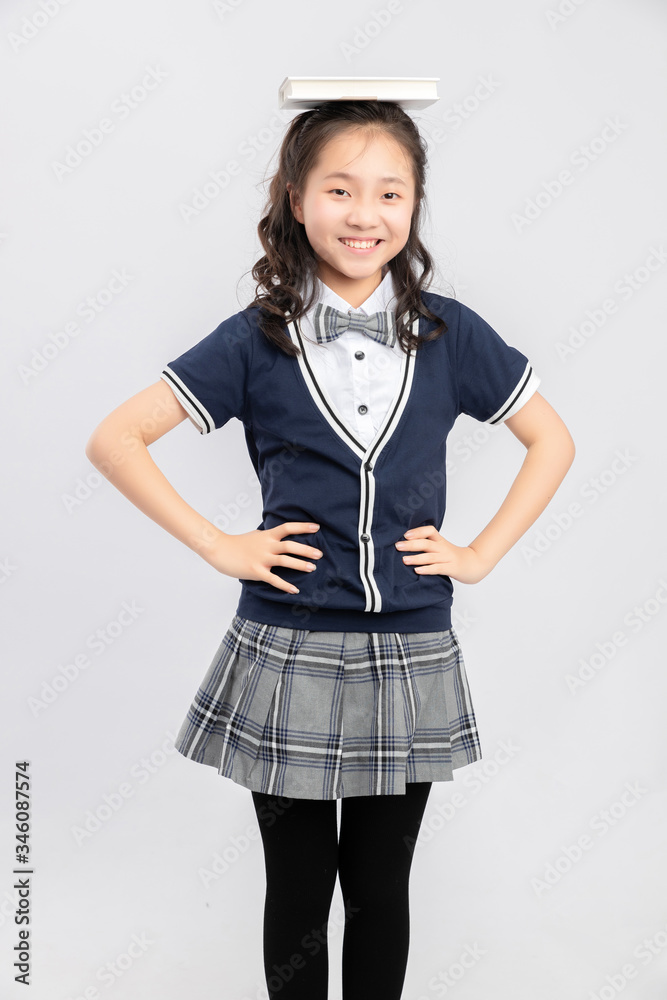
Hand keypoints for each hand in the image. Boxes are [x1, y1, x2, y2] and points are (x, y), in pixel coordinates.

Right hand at [203, 521, 322, 593]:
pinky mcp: (256, 571)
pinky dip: (285, 585)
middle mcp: (267, 546)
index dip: (303, 526)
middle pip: (290, 545)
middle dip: (306, 550)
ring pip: (285, 560)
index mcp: (267, 535)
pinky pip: (274, 579)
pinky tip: (295, 589)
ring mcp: (261, 559)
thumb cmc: (237, 543)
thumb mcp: (255, 535)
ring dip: (300, 564)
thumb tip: (279, 535)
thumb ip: (268, 536)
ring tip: (312, 568)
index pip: (288, 527)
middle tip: (320, 554)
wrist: (219, 550)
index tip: (317, 527)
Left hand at [395, 525, 491, 584]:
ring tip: (404, 560)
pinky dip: (427, 569)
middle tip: (398, 546)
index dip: (418, 531)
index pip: (430, 531)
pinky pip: (437, 569)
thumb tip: (406, 544)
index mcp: (440, 541)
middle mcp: (443, 548)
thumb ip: (428, 545)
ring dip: (416, 558)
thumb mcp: (442, 547)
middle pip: (427, 544)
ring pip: (430, 557)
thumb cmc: (453, 557)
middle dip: (411, 544)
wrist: (474, 564)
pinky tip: (417, 571)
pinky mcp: (451, 569)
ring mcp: (447, 558)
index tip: (406, 534)